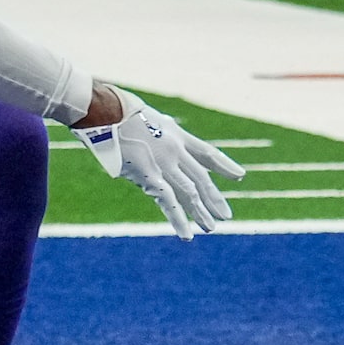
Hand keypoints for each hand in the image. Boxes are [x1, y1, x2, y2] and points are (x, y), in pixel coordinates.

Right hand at [77, 91, 244, 238]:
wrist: (104, 110)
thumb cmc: (116, 111)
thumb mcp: (145, 118)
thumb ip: (155, 134)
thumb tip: (155, 148)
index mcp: (175, 133)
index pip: (207, 152)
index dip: (224, 165)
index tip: (239, 175)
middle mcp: (175, 148)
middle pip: (201, 177)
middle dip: (214, 197)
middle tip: (226, 215)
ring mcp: (164, 162)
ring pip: (190, 192)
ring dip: (201, 212)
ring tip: (211, 227)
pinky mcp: (149, 175)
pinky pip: (169, 202)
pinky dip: (178, 219)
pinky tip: (187, 234)